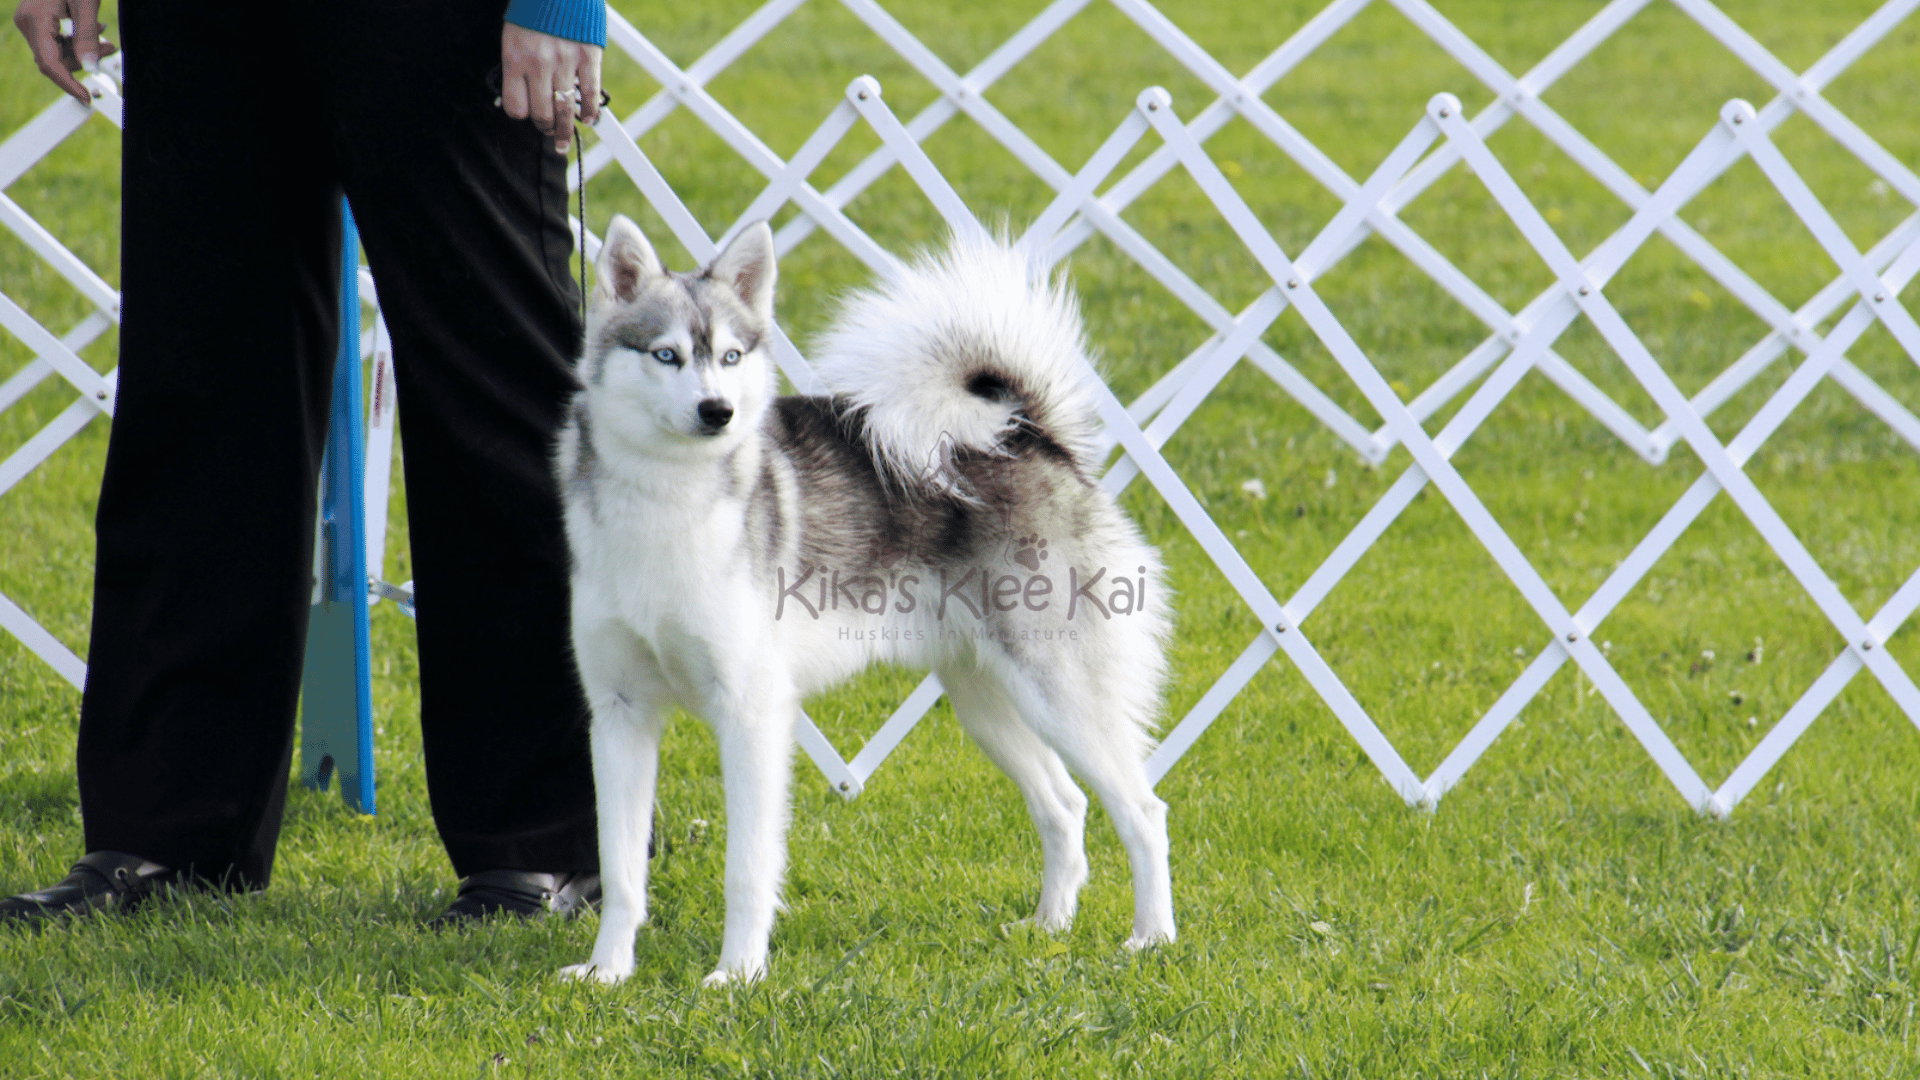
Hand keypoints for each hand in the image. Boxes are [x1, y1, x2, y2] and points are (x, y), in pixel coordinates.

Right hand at [13, 0, 117, 105]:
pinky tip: (93, 33)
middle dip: (82, 62)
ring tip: (104, 40)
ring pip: (57, 54)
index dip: (68, 84)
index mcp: (35, 20)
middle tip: (107, 49)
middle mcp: (27, 23)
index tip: (87, 97)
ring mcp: (31, 23)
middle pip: (54, 61)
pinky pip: (57, 43)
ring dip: (82, 53)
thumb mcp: (86, 5)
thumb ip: (87, 37)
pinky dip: (77, 44)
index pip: (49, 64)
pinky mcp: (38, 22)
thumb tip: (90, 68)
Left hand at [500, 22, 601, 154]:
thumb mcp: (513, 37)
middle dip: (545, 128)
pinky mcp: (588, 57)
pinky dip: (590, 111)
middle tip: (548, 132)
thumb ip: (517, 67)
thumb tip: (524, 99)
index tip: (528, 115)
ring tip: (563, 139)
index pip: (516, 107)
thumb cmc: (533, 12)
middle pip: (542, 114)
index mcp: (515, 59)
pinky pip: (590, 93)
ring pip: (565, 110)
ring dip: (565, 129)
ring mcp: (565, 61)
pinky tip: (589, 118)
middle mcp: (539, 63)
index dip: (522, 115)